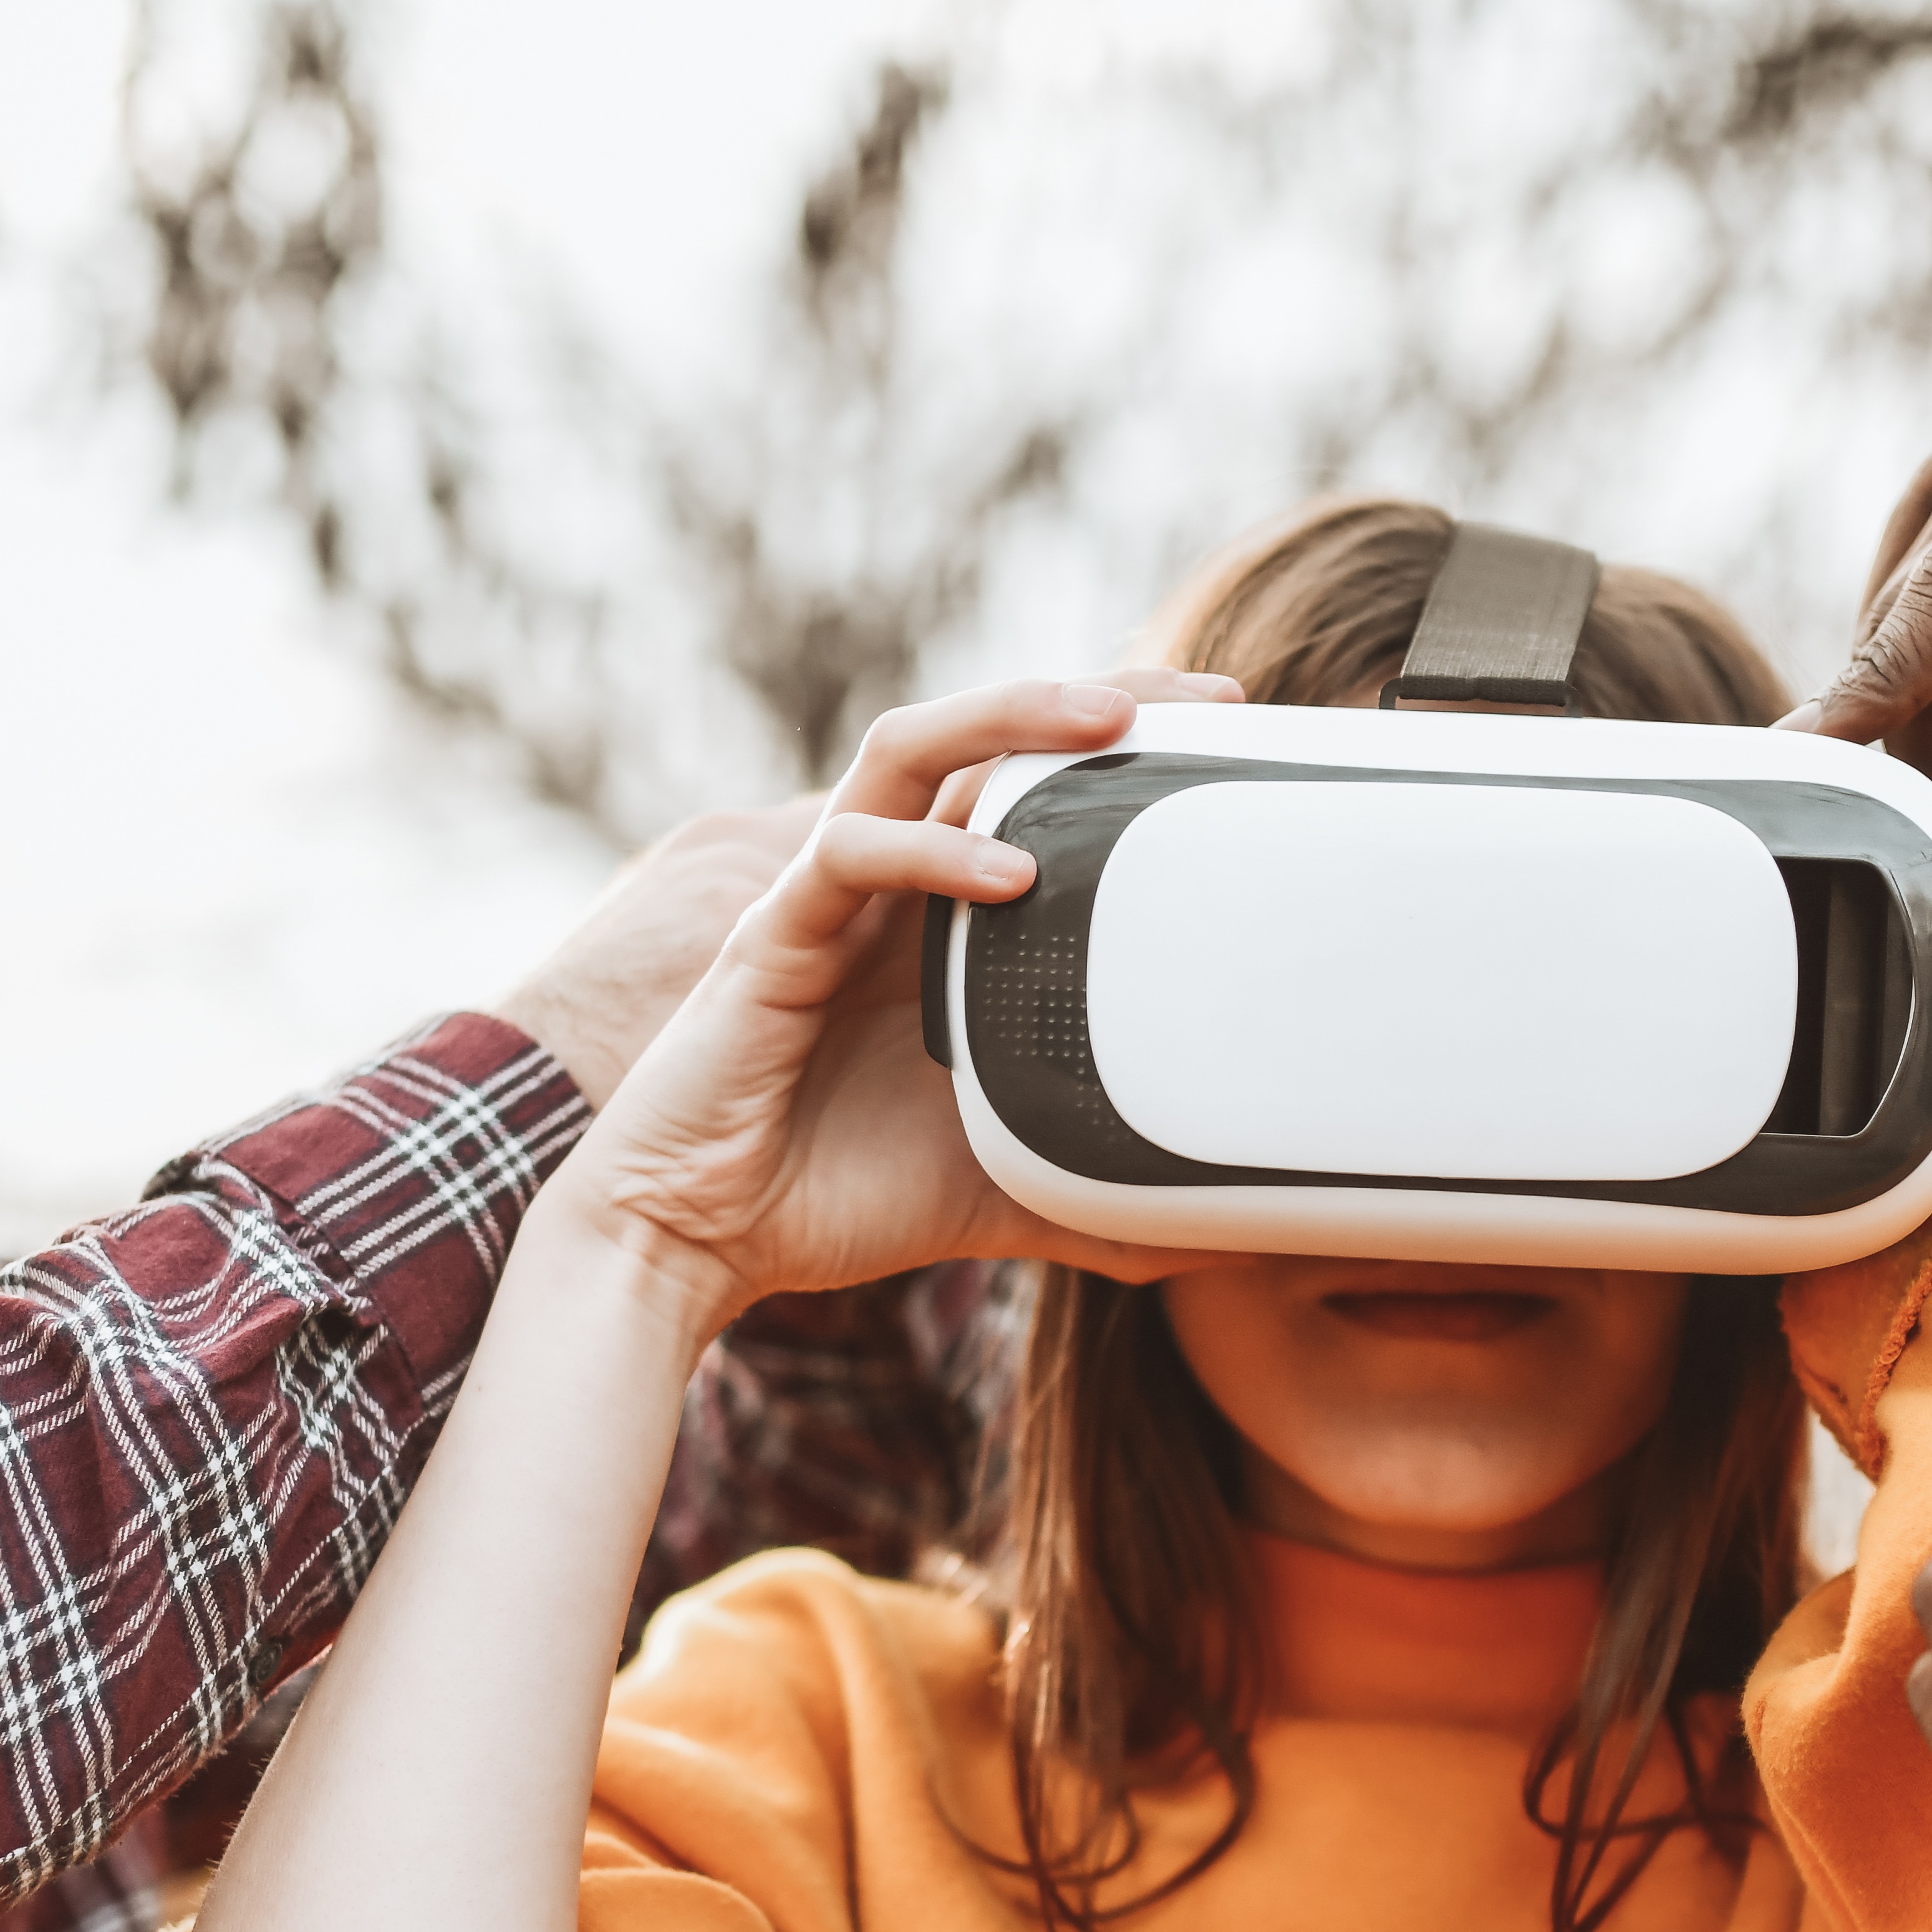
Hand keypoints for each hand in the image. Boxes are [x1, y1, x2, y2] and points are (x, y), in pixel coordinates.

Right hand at [552, 669, 1250, 1320]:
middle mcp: (894, 887)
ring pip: (913, 751)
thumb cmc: (841, 1198)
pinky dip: (928, 850)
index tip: (1230, 732)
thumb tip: (1232, 1237)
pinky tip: (1009, 873)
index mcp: (950, 923)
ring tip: (1106, 717)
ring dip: (1007, 718)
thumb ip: (1112, 1198)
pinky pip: (849, 855)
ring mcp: (831, 900)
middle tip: (1203, 692)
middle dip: (1095, 697)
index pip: (1041, 790)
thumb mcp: (1013, 1192)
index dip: (1128, 746)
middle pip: (992, 739)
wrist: (699, 1239)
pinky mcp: (774, 936)